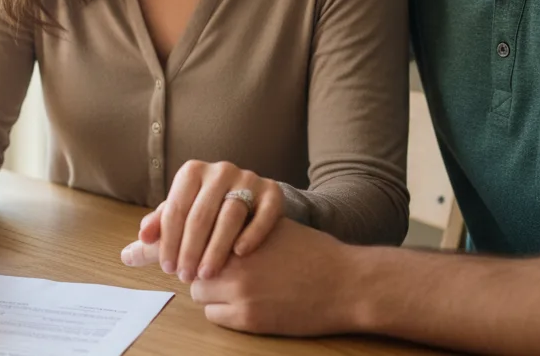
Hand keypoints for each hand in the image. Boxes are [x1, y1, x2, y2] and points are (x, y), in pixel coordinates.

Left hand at [122, 160, 283, 281]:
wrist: (255, 205)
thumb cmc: (212, 215)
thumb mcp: (185, 217)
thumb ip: (159, 233)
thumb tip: (127, 254)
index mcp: (193, 172)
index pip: (175, 208)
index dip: (168, 241)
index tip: (167, 268)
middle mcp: (221, 170)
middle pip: (201, 213)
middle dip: (190, 248)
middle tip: (185, 276)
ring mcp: (249, 178)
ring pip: (231, 214)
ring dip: (217, 247)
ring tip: (208, 274)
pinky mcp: (274, 191)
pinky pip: (263, 213)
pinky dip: (251, 233)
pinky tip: (239, 254)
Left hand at [191, 219, 359, 336]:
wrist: (346, 283)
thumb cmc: (312, 251)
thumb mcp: (272, 224)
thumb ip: (240, 222)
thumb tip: (210, 221)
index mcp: (239, 230)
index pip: (196, 234)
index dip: (198, 242)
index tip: (199, 248)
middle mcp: (234, 259)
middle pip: (193, 264)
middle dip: (202, 268)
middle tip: (215, 271)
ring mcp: (239, 290)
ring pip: (199, 292)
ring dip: (210, 291)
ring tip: (231, 288)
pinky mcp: (249, 318)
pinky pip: (214, 315)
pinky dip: (222, 311)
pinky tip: (243, 304)